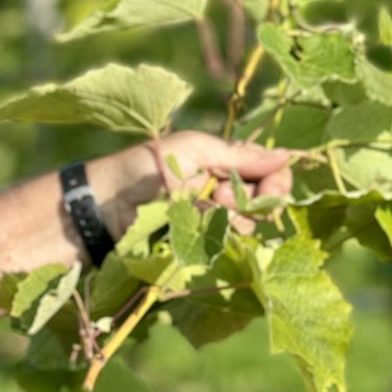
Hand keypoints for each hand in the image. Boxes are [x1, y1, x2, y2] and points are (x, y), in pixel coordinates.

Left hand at [92, 130, 292, 239]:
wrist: (106, 204)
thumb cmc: (144, 167)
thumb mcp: (193, 150)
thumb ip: (238, 156)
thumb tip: (286, 155)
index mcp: (224, 161)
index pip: (270, 172)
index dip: (275, 180)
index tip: (264, 184)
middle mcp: (224, 189)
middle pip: (265, 200)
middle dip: (251, 199)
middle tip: (218, 196)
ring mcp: (213, 217)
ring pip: (248, 224)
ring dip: (231, 217)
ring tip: (203, 208)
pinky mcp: (199, 241)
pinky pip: (225, 241)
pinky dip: (217, 234)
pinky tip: (198, 226)